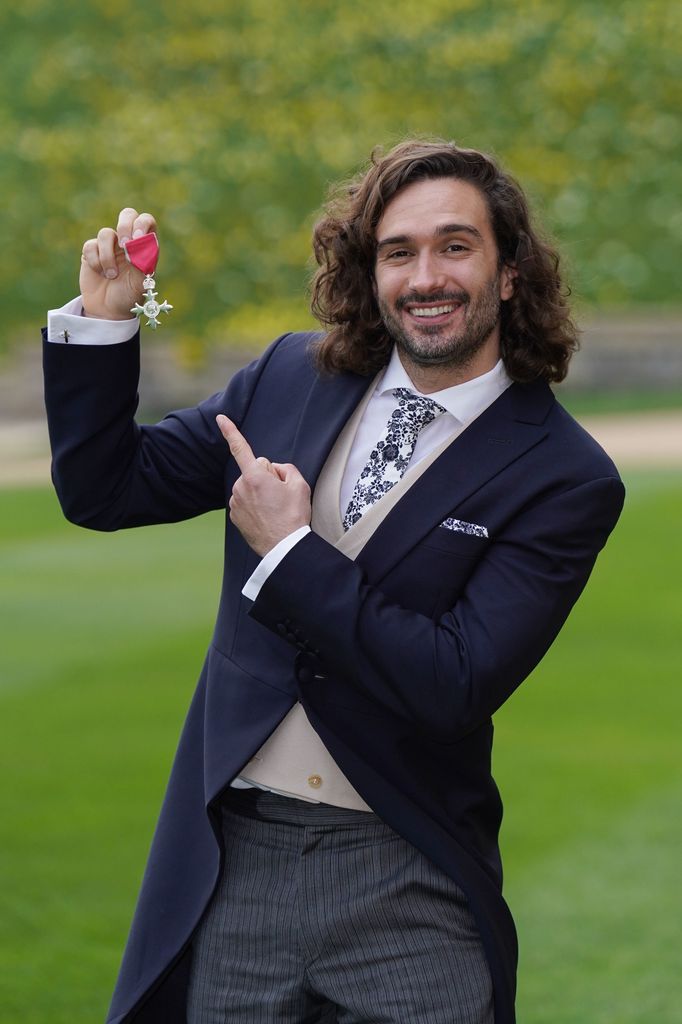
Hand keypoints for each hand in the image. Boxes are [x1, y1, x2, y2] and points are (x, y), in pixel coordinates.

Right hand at [79, 208, 156, 319]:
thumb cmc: (129, 297)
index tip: (138, 239)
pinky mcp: (91, 252)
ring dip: (108, 256)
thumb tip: (139, 242)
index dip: (142, 224)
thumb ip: (144, 262)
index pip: (146, 221)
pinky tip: (100, 274)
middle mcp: (128, 242)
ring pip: (105, 233)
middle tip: (125, 245)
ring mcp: (109, 245)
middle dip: (125, 225)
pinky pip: (90, 246)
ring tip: (112, 275)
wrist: (108, 311)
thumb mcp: (142, 283)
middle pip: (127, 214)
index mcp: (144, 246)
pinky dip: (96, 261)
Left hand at [217, 415, 311, 556]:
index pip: (241, 448)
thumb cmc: (294, 516)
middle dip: (266, 478)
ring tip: (275, 509)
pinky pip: (245, 502)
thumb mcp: (300, 485)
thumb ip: (285, 468)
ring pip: (250, 487)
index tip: (220, 417)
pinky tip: (266, 517)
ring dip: (261, 493)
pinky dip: (255, 506)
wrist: (284, 548)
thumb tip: (274, 471)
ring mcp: (235, 503)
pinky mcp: (234, 516)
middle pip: (255, 471)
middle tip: (281, 496)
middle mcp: (240, 487)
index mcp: (254, 476)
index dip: (230, 431)